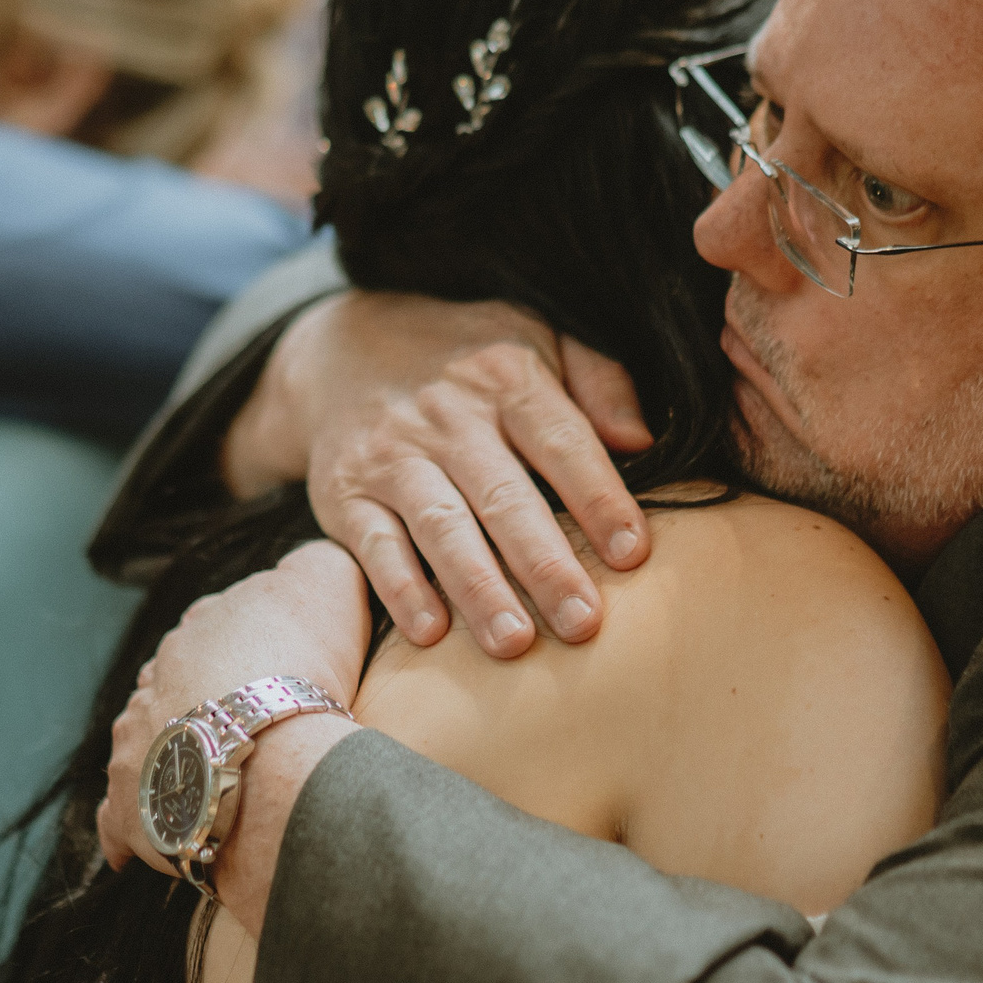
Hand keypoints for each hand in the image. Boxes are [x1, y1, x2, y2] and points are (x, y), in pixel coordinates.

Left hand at [98, 541, 372, 891]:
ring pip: (148, 744)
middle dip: (201, 702)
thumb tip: (315, 561)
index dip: (248, 651)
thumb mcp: (326, 583)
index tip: (278, 673)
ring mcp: (138, 742)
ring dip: (171, 757)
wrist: (270, 752)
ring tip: (211, 782)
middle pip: (175, 686)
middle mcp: (156, 680)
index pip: (215, 630)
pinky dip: (131, 829)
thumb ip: (317, 564)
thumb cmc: (302, 667)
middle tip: (246, 731)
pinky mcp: (132, 803)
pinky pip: (122, 818)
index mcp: (199, 630)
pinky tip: (154, 838)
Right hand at [245, 293, 653, 658]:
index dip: (599, 498)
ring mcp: (392, 457)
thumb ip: (599, 380)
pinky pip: (375, 545)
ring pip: (442, 528)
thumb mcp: (536, 339)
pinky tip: (430, 634)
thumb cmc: (465, 361)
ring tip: (514, 644)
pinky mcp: (345, 495)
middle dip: (545, 565)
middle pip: (504, 497)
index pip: (562, 441)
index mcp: (505, 377)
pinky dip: (400, 589)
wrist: (339, 351)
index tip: (633, 555)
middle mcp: (447, 417)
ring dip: (478, 589)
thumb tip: (642, 440)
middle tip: (584, 623)